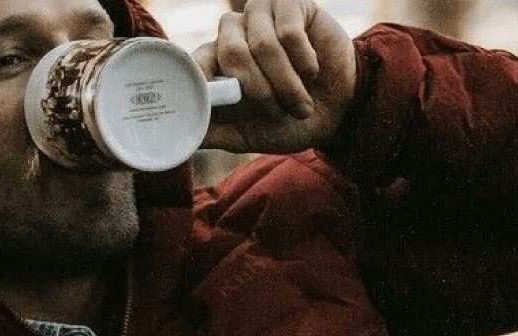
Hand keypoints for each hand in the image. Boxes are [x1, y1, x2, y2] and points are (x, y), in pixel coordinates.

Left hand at [192, 0, 356, 153]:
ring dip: (287, 85)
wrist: (336, 113)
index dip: (206, 82)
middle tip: (278, 111)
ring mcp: (262, 14)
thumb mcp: (245, 136)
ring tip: (300, 104)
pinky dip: (304, 62)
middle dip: (259, 92)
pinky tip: (312, 72)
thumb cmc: (287, 122)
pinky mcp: (292, 4)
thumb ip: (213, 133)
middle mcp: (234, 31)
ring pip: (264, 45)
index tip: (223, 103)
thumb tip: (181, 140)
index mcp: (216, 60)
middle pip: (232, 52)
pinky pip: (290, 32)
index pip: (196, 61)